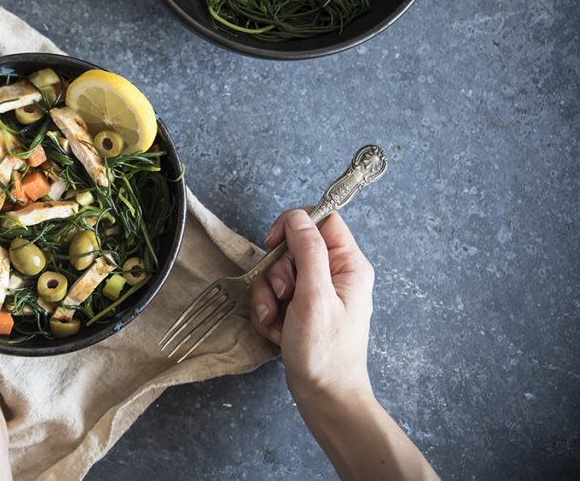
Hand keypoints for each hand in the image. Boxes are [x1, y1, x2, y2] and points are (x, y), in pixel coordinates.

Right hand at [249, 209, 374, 404]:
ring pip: (277, 272)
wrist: (324, 397)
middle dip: (277, 272)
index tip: (274, 243)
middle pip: (293, 247)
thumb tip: (298, 218)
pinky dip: (268, 312)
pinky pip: (272, 296)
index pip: (321, 220)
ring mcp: (316, 293)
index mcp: (348, 266)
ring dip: (268, 297)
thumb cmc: (326, 354)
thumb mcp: (315, 297)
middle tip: (284, 296)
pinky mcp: (300, 309)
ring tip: (278, 322)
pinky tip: (277, 331)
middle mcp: (334, 275)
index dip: (294, 225)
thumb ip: (308, 252)